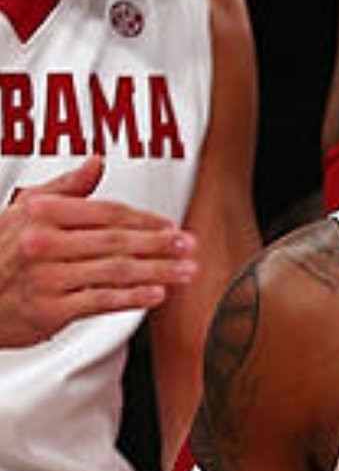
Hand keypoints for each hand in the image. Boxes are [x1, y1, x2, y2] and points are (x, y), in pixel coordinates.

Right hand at [0, 155, 197, 347]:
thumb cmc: (0, 252)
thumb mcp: (24, 210)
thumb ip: (65, 187)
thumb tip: (96, 162)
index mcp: (43, 214)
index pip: (107, 213)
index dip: (145, 220)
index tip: (171, 226)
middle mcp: (44, 244)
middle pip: (117, 241)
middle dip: (160, 244)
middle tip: (189, 246)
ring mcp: (48, 277)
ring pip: (114, 271)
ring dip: (157, 271)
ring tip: (185, 271)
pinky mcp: (51, 309)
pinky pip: (100, 301)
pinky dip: (132, 298)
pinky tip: (157, 295)